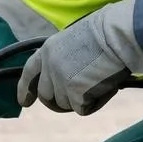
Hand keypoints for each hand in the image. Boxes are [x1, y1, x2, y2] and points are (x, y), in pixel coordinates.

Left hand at [17, 0, 142, 115]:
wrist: (118, 35)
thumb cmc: (106, 33)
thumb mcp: (75, 41)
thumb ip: (65, 59)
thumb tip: (69, 81)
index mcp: (48, 50)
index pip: (29, 72)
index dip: (25, 89)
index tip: (24, 101)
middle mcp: (50, 66)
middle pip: (46, 96)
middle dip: (59, 102)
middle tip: (77, 100)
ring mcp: (61, 81)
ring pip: (66, 104)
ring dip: (81, 99)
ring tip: (100, 82)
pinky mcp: (75, 94)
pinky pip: (83, 108)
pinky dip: (95, 103)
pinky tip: (107, 87)